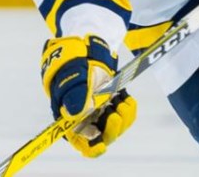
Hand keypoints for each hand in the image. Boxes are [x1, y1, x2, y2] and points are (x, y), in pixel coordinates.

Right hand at [40, 35, 136, 156]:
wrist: (87, 50)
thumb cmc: (74, 64)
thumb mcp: (74, 75)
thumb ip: (76, 94)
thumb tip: (76, 114)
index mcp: (70, 117)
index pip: (80, 143)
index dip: (91, 148)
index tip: (101, 146)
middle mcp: (85, 120)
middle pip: (104, 137)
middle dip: (113, 126)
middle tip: (114, 111)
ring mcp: (100, 114)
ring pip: (118, 127)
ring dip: (123, 114)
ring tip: (119, 98)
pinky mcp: (112, 106)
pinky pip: (126, 115)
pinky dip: (128, 107)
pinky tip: (124, 96)